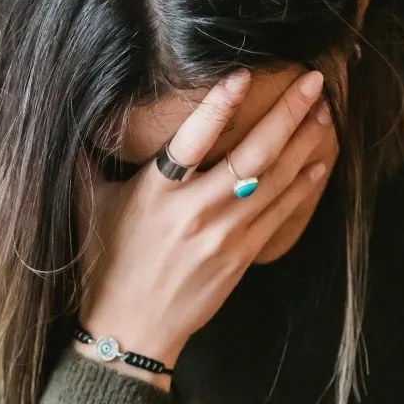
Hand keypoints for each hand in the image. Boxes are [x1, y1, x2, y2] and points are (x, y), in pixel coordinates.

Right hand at [78, 69, 333, 389]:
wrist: (131, 328)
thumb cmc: (105, 264)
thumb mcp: (88, 206)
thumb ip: (89, 160)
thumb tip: (80, 115)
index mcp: (155, 193)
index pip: (191, 140)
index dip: (218, 106)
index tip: (242, 75)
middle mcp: (193, 212)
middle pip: (252, 155)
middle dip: (287, 114)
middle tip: (313, 81)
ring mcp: (223, 235)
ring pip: (274, 179)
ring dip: (304, 142)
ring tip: (323, 111)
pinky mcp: (241, 256)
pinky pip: (279, 213)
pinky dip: (302, 185)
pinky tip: (319, 161)